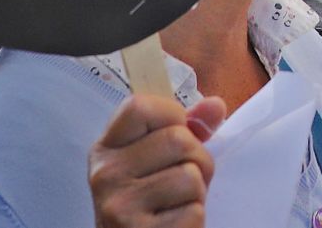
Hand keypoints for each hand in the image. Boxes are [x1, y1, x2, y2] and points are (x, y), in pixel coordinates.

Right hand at [88, 94, 226, 227]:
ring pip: (190, 176)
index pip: (139, 106)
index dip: (171, 114)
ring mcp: (119, 206)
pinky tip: (173, 225)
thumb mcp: (159, 161)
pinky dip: (194, 220)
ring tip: (177, 204)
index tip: (175, 135)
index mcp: (106, 149)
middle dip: (197, 159)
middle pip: (178, 139)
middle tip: (182, 182)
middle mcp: (105, 174)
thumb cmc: (150, 203)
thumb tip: (216, 106)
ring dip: (197, 192)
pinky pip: (193, 212)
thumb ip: (186, 129)